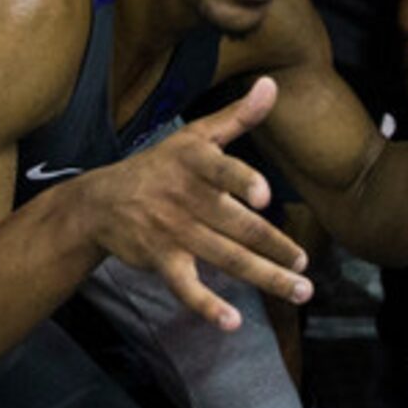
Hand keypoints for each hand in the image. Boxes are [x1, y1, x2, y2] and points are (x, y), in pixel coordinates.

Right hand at [79, 78, 314, 328]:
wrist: (101, 202)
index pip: (222, 172)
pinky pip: (187, 286)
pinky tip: (232, 322)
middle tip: (306, 265)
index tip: (264, 198)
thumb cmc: (159, 166)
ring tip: (299, 290)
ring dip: (264, 277)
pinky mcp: (162, 260)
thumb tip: (272, 84)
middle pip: (238, 226)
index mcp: (197, 164)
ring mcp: (174, 232)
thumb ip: (238, 116)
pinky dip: (207, 306)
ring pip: (225, 258)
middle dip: (276, 247)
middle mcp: (187, 198)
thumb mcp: (195, 136)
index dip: (242, 183)